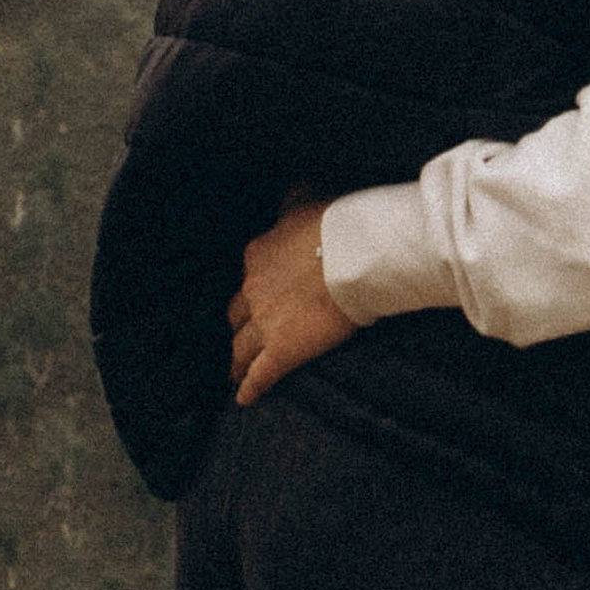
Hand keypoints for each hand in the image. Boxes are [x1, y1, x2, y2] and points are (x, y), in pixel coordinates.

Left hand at [228, 201, 355, 405]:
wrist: (354, 253)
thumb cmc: (336, 224)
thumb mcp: (306, 199)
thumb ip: (293, 200)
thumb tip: (289, 191)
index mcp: (257, 256)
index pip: (248, 278)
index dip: (254, 290)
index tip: (260, 296)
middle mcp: (253, 290)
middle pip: (236, 314)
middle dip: (238, 325)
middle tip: (242, 335)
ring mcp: (265, 323)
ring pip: (240, 347)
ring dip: (236, 360)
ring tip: (234, 371)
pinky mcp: (282, 351)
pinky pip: (259, 375)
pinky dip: (250, 388)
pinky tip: (245, 399)